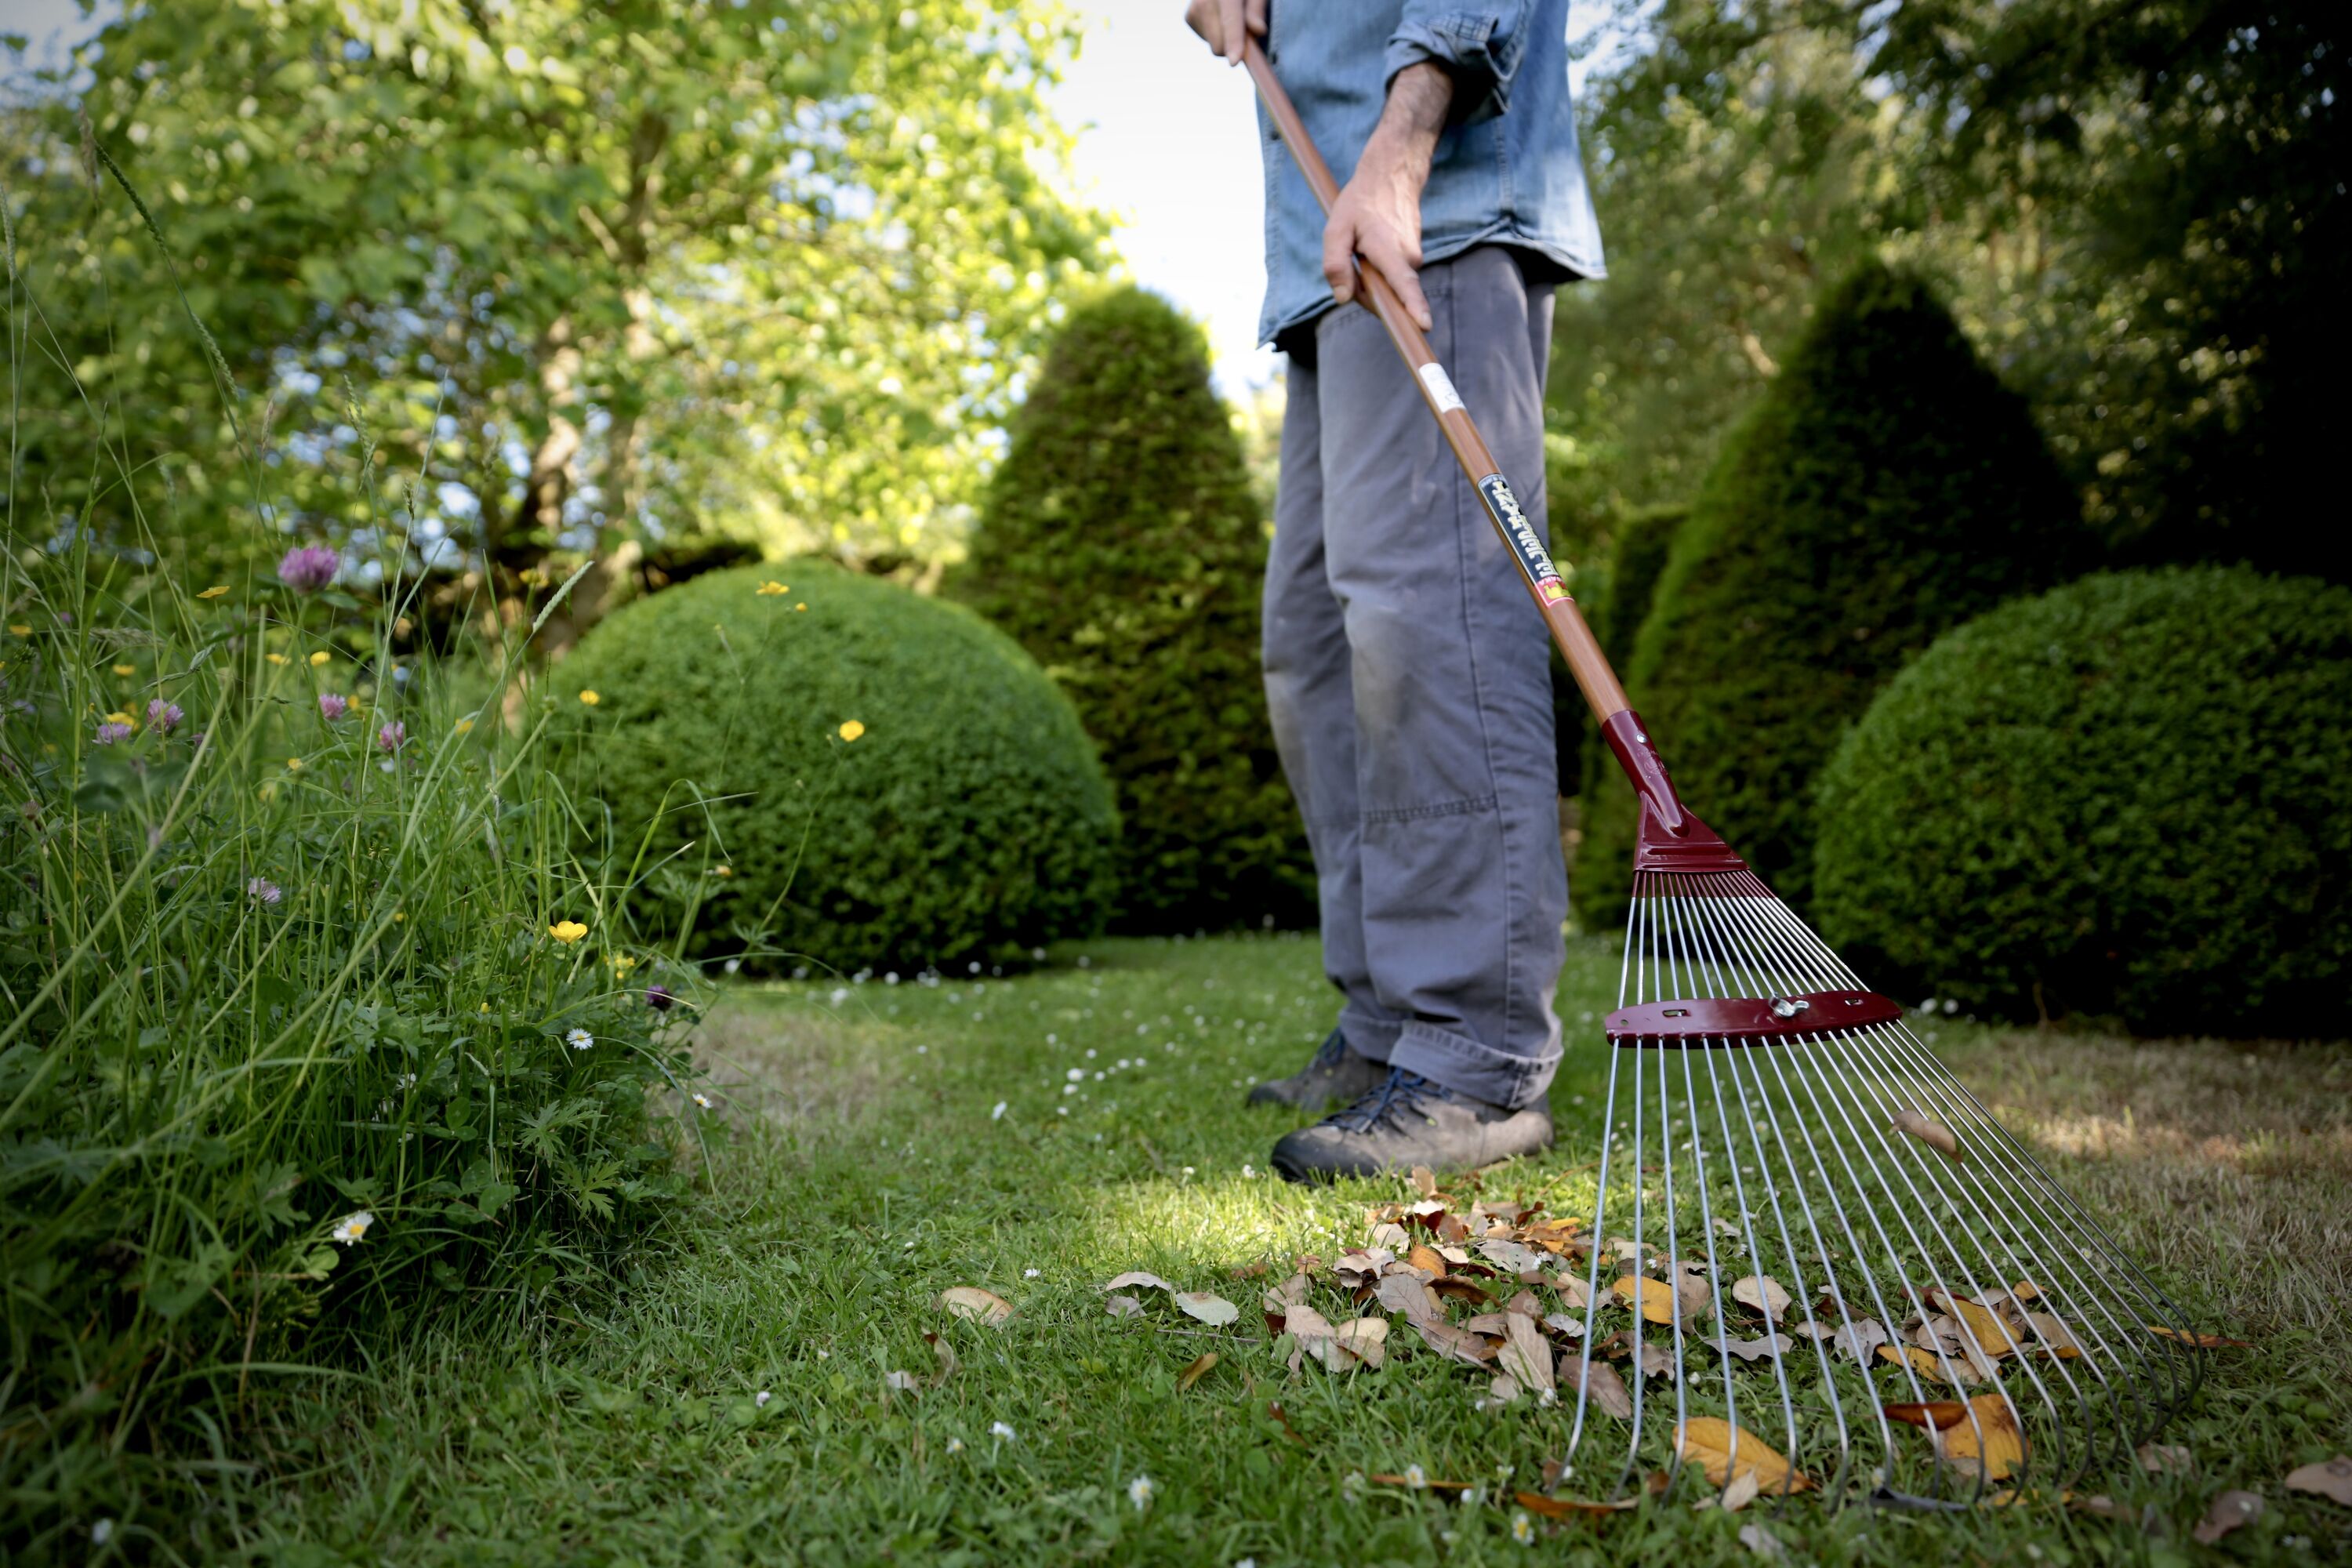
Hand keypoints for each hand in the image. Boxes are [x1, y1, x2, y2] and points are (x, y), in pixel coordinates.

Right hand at [1184, 0, 1265, 64]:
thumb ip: (1257, 9)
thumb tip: (1258, 30)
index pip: (1230, 20)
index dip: (1233, 42)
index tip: (1234, 62)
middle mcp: (1204, 0)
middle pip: (1220, 44)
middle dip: (1235, 45)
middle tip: (1245, 27)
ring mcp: (1194, 9)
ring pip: (1214, 46)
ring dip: (1227, 40)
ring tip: (1231, 17)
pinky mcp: (1189, 18)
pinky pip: (1208, 42)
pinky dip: (1217, 35)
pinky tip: (1220, 18)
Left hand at [1322, 63, 1450, 329]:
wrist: (1391, 175)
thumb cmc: (1360, 201)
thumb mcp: (1336, 229)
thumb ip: (1336, 265)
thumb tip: (1342, 298)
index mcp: (1390, 251)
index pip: (1404, 284)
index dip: (1413, 307)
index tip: (1424, 326)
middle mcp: (1409, 259)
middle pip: (1383, 296)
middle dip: (1362, 290)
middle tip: (1350, 258)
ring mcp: (1414, 259)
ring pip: (1386, 287)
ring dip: (1369, 277)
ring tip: (1361, 247)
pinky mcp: (1414, 258)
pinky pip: (1391, 277)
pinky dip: (1377, 270)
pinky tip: (1371, 247)